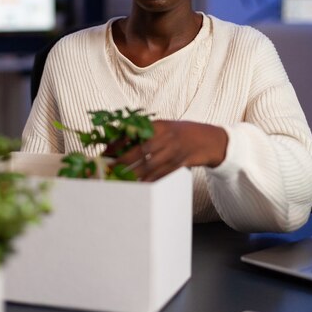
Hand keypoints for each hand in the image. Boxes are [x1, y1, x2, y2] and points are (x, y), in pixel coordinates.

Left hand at [112, 120, 227, 181]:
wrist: (206, 139)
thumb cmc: (178, 133)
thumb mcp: (162, 127)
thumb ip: (143, 133)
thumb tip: (117, 144)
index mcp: (158, 125)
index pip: (134, 133)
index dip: (118, 143)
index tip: (105, 152)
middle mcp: (166, 137)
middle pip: (141, 151)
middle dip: (123, 161)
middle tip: (109, 169)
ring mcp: (174, 152)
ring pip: (150, 166)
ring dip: (133, 175)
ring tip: (119, 180)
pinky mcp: (179, 164)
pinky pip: (161, 175)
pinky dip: (148, 182)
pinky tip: (138, 186)